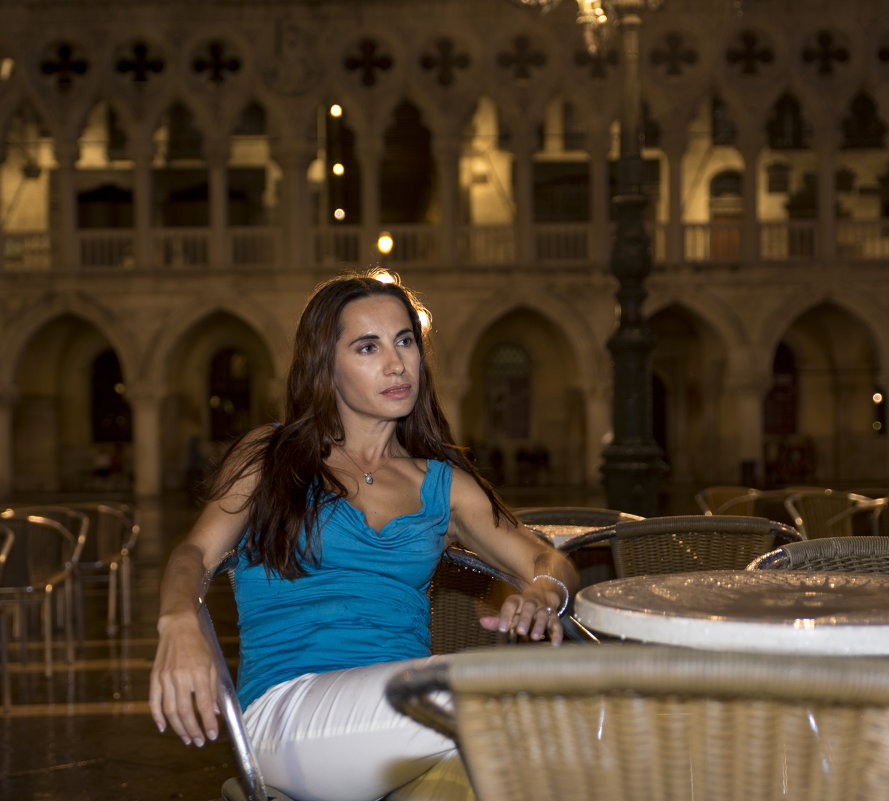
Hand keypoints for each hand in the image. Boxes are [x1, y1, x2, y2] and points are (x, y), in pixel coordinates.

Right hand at [149, 614, 219, 747]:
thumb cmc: (199, 645)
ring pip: (170, 711)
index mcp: (199, 673)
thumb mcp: (213, 664)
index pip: (203, 705)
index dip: (208, 723)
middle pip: (185, 712)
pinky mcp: (155, 678)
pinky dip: (157, 717)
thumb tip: (214, 713)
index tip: (213, 735)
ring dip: (178, 728)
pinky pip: (154, 702)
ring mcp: (165, 678)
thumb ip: (213, 689)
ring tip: (187, 739)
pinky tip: (164, 728)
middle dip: (194, 730)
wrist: (178, 627)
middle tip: (200, 742)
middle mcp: (181, 676)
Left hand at [479, 592, 563, 645]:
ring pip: (543, 615)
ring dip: (539, 626)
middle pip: (528, 608)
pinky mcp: (554, 617)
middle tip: (520, 631)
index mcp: (517, 600)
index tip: (502, 629)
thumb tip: (482, 622)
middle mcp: (531, 603)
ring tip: (534, 637)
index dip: (506, 616)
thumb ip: (497, 620)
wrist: (543, 594)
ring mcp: (544, 609)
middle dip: (524, 619)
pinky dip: (557, 634)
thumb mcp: (509, 612)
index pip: (510, 605)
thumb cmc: (521, 608)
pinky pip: (556, 625)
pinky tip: (555, 644)